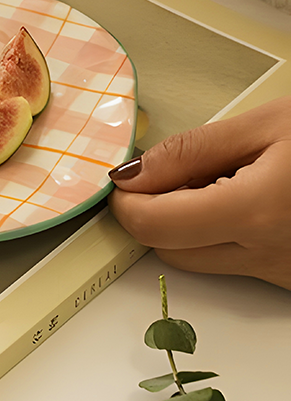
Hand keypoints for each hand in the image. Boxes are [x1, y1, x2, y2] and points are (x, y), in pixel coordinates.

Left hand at [109, 97, 290, 289]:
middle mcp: (269, 256)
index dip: (126, 202)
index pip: (153, 227)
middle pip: (169, 250)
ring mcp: (285, 275)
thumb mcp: (268, 125)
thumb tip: (133, 173)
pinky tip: (252, 199)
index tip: (124, 178)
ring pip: (202, 260)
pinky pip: (238, 264)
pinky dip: (226, 234)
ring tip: (227, 178)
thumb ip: (192, 152)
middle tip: (176, 170)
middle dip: (156, 213)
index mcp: (256, 213)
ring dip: (191, 225)